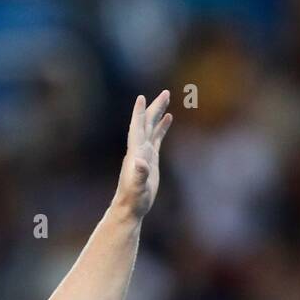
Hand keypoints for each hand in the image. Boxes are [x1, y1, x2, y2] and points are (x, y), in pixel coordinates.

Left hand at [113, 89, 172, 220]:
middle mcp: (139, 149)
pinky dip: (162, 127)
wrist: (130, 207)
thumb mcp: (138, 187)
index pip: (137, 128)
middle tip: (166, 93)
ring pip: (152, 128)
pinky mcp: (151, 159)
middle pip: (147, 123)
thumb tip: (142, 162)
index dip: (139, 114)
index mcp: (135, 152)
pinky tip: (168, 118)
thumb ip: (140, 174)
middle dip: (155, 107)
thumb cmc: (133, 198)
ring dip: (159, 113)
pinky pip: (157, 138)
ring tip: (167, 99)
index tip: (141, 98)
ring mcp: (145, 153)